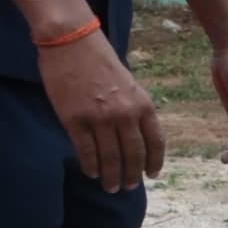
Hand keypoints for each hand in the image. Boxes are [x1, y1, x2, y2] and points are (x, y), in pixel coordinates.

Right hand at [36, 26, 162, 191]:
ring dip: (111, 177)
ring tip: (110, 187)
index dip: (155, 162)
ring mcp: (99, 118)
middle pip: (134, 155)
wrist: (72, 40)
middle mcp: (124, 114)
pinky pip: (86, 151)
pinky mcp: (74, 119)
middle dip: (133, 175)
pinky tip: (91, 173)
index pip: (155, 142)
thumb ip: (134, 108)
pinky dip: (90, 166)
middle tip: (129, 187)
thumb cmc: (99, 59)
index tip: (152, 175)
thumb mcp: (128, 83)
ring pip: (110, 158)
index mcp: (142, 103)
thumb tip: (135, 136)